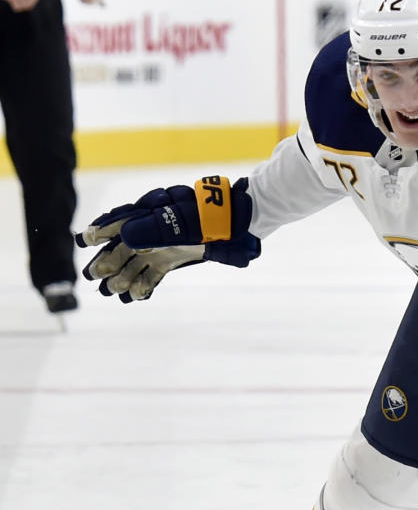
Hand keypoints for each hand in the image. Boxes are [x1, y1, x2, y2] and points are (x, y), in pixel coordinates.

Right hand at [75, 176, 259, 301]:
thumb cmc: (210, 218)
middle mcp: (153, 229)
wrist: (239, 225)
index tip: (84, 240)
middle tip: (93, 276)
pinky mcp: (174, 258)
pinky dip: (145, 284)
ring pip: (136, 262)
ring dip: (124, 276)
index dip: (101, 230)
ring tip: (111, 291)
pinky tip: (135, 296)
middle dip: (109, 260)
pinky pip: (154, 272)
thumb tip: (125, 237)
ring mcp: (163, 245)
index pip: (121, 221)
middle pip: (125, 246)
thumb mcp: (183, 222)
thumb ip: (155, 229)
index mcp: (151, 213)